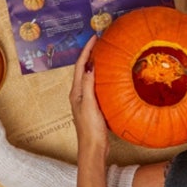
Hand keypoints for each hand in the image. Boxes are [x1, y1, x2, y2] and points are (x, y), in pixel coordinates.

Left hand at [69, 35, 108, 154]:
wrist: (93, 148)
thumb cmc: (90, 128)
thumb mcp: (89, 105)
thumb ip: (88, 85)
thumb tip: (90, 66)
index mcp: (76, 92)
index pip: (80, 65)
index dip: (86, 50)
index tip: (94, 38)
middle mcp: (79, 93)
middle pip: (83, 68)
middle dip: (90, 54)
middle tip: (100, 42)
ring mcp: (86, 100)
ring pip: (90, 76)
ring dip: (95, 64)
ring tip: (105, 54)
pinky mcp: (94, 105)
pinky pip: (97, 85)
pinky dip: (102, 76)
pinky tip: (110, 76)